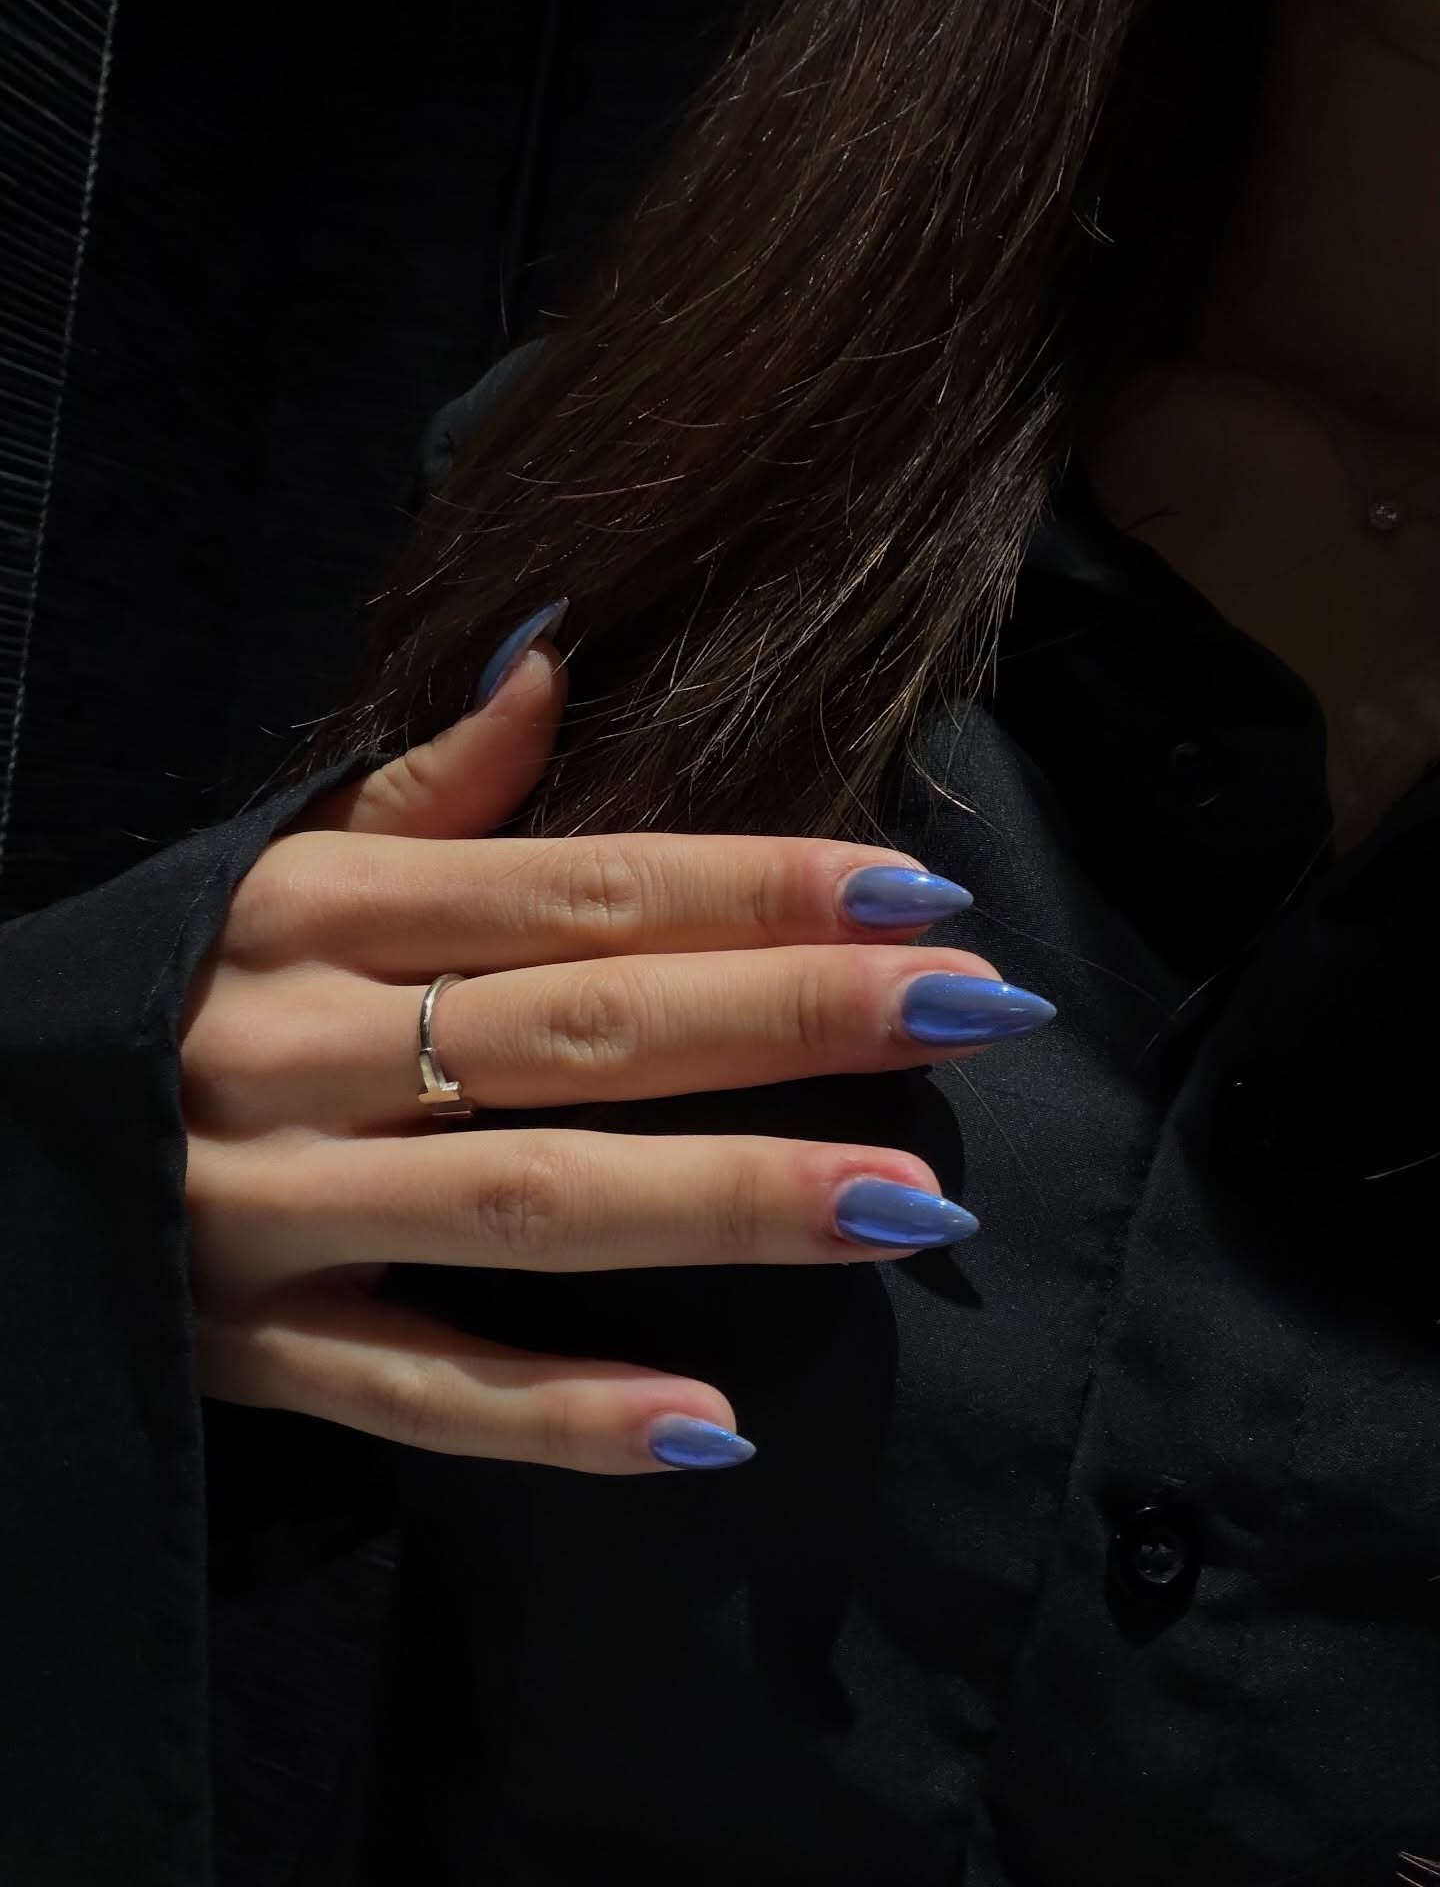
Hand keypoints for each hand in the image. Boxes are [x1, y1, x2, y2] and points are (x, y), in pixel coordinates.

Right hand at [183, 625, 1053, 1474]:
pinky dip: (561, 1417)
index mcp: (313, 915)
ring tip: (906, 1206)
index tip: (917, 892)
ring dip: (723, 1204)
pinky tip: (711, 1428)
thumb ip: (421, 788)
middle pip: (582, 1030)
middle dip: (786, 1019)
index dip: (753, 886)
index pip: (576, 890)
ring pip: (529, 1207)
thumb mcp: (271, 871)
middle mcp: (299, 1052)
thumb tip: (551, 648)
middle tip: (973, 1010)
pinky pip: (421, 1393)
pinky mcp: (259, 1351)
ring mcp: (276, 1213)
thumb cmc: (173, 994)